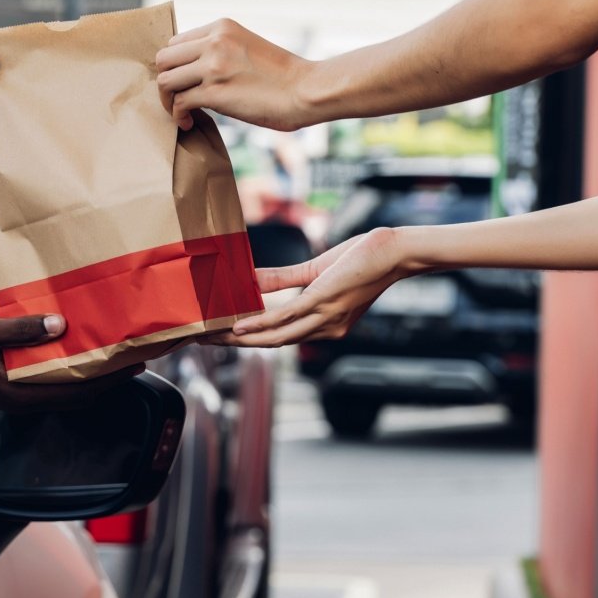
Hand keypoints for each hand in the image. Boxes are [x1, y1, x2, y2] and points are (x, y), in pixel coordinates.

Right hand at [0, 314, 143, 410]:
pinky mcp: (13, 383)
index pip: (77, 392)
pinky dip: (71, 365)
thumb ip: (17, 330)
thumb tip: (59, 325)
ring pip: (66, 387)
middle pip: (79, 393)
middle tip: (136, 352)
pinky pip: (51, 378)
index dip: (110, 380)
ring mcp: (18, 393)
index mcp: (18, 392)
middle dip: (109, 377)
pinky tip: (79, 343)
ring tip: (116, 347)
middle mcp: (24, 397)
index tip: (136, 363)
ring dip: (92, 371)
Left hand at [155, 19, 314, 131]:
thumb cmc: (283, 76)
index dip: (175, 64)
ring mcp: (213, 66)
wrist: (306, 90)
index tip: (184, 81)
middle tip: (177, 97)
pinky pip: (179, 103)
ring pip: (165, 80)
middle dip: (166, 81)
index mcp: (222, 27)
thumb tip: (197, 70)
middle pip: (164, 59)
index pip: (177, 42)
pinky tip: (188, 123)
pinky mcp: (214, 92)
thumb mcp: (248, 47)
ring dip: (168, 100)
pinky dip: (178, 116)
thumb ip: (222, 50)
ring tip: (181, 112)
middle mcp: (214, 42)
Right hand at [209, 228, 414, 346]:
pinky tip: (238, 326)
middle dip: (235, 345)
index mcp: (325, 325)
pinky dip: (259, 324)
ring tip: (212, 337)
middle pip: (271, 343)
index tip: (219, 338)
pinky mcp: (322, 301)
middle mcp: (325, 329)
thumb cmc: (362, 259)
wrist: (394, 253)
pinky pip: (285, 317)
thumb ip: (283, 279)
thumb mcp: (316, 271)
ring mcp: (324, 318)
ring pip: (274, 336)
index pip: (280, 338)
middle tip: (203, 342)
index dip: (248, 341)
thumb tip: (251, 279)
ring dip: (240, 339)